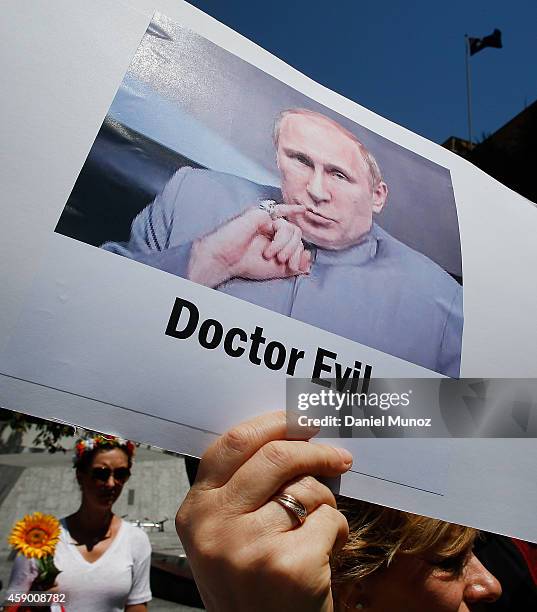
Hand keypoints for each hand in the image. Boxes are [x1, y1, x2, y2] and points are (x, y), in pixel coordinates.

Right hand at [175, 411, 351, 611]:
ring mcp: (249, 546)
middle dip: (315, 451)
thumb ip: (240, 491)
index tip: (302, 420)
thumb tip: (287, 437)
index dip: (274, 424)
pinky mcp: (287, 565)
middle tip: (339, 457)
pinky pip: (329, 521)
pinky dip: (337, 532)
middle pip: (276, 456)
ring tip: (315, 529)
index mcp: (196, 510)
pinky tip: (324, 553)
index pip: (235, 443)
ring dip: (324, 505)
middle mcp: (215, 526)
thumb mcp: (223, 535)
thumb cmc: (249, 584)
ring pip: (308, 490)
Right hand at [187, 206, 310, 287]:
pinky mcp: (261, 214)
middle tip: (282, 262)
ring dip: (285, 245)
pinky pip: (282, 221)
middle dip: (294, 251)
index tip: (294, 267)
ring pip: (292, 229)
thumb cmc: (246, 264)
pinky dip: (284, 232)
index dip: (299, 254)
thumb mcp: (277, 270)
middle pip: (297, 234)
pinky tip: (286, 231)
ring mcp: (267, 220)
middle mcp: (272, 228)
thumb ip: (293, 265)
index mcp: (275, 239)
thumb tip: (308, 262)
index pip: (297, 241)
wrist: (226, 261)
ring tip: (272, 255)